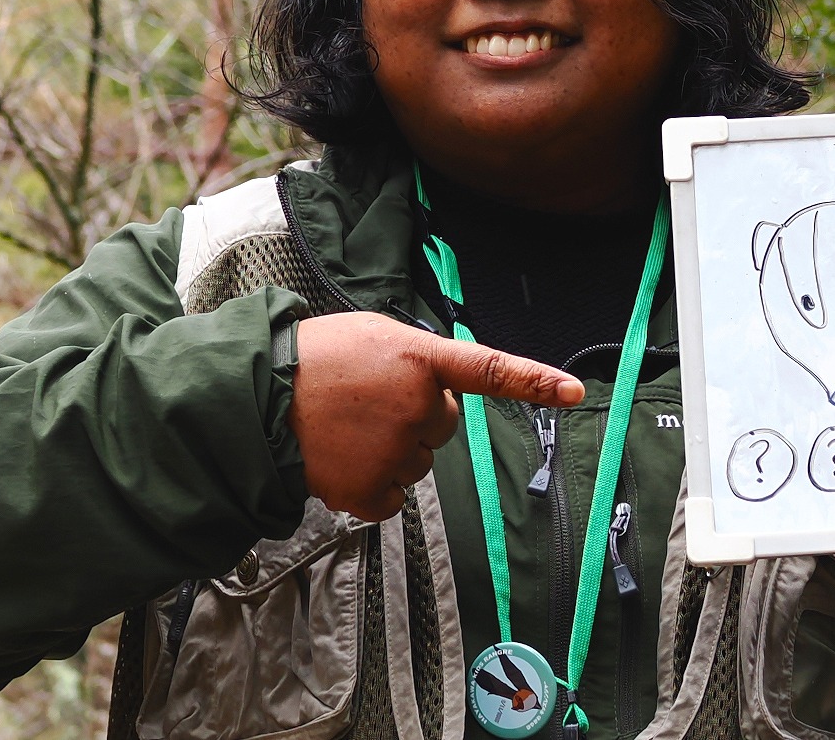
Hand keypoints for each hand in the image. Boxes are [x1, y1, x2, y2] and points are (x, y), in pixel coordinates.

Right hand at [287, 312, 583, 521]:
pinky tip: (343, 460)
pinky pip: (393, 498)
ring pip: (418, 461)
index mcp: (418, 358)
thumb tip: (441, 389)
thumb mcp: (375, 336)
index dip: (535, 382)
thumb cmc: (315, 359)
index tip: (575, 392)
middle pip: (444, 425)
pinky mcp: (372, 488)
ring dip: (391, 449)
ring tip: (347, 426)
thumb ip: (418, 358)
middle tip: (370, 402)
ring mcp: (395, 449)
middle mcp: (416, 404)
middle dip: (417, 416)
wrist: (259, 397)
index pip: (490, 370)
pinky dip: (372, 487)